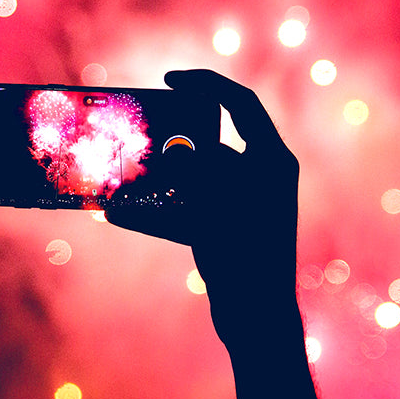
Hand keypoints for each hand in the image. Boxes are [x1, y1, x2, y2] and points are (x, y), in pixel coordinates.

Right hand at [106, 69, 300, 344]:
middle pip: (213, 138)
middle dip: (177, 136)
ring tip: (130, 173)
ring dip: (165, 172)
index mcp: (272, 160)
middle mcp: (262, 175)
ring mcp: (245, 201)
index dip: (206, 83)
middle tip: (144, 131)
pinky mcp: (227, 224)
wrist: (256, 318)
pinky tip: (127, 211)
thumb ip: (196, 169)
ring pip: (198, 173)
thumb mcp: (217, 206)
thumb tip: (175, 150)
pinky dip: (164, 204)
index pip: (241, 103)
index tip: (169, 79)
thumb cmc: (246, 260)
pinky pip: (192, 202)